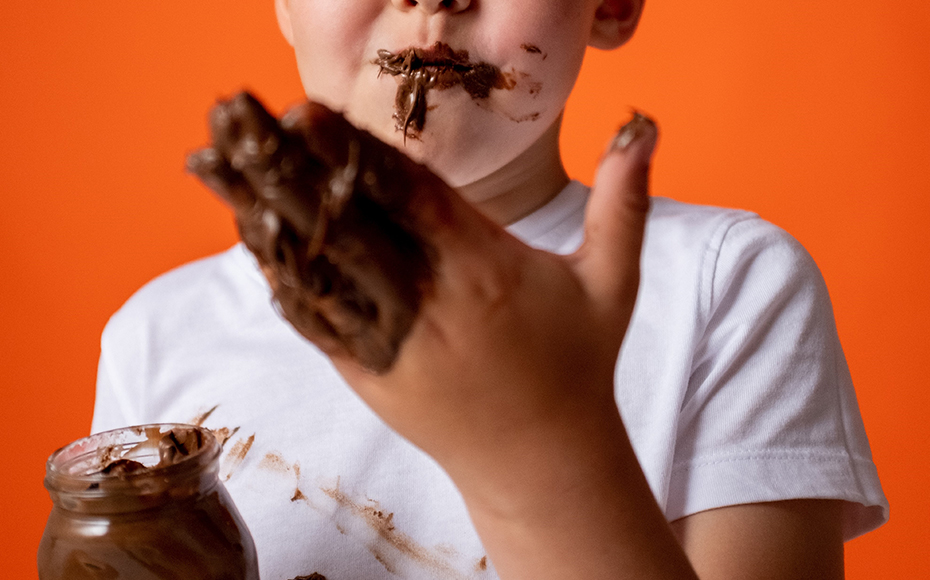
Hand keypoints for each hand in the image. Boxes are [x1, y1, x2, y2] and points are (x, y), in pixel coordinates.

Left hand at [188, 92, 656, 483]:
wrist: (542, 460)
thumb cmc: (576, 365)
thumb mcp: (612, 282)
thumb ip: (622, 201)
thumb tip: (643, 124)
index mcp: (484, 271)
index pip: (409, 197)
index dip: (353, 152)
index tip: (306, 112)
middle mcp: (429, 304)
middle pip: (346, 223)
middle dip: (286, 164)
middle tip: (236, 114)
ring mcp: (391, 343)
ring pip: (315, 265)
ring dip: (262, 208)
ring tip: (217, 159)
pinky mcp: (366, 374)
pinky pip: (313, 317)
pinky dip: (275, 270)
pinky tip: (246, 230)